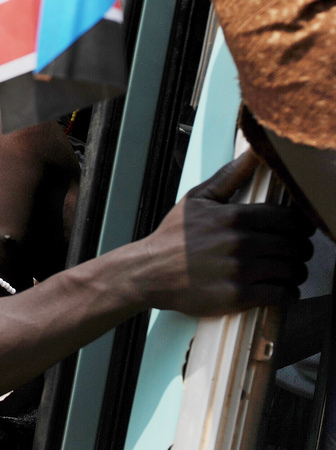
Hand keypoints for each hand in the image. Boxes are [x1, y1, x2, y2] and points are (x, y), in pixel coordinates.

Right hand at [140, 152, 313, 316]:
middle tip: (291, 252)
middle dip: (298, 249)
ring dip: (294, 272)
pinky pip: (283, 295)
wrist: (149, 271)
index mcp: (234, 216)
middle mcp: (240, 243)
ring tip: (285, 270)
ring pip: (292, 270)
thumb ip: (229, 176)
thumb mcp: (197, 199)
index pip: (289, 219)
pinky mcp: (238, 297)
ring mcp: (240, 271)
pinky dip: (287, 293)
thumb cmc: (173, 237)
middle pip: (295, 246)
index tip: (297, 231)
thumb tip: (253, 152)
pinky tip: (278, 288)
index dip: (299, 225)